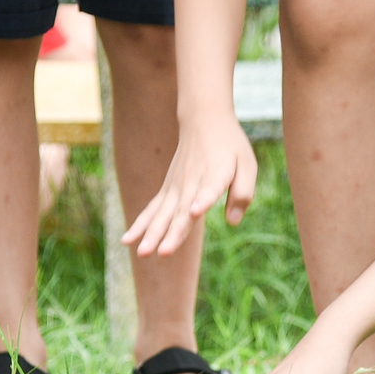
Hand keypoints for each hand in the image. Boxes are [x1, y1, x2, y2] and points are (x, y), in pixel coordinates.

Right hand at [120, 112, 257, 255]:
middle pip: (181, 211)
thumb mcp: (247, 164)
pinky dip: (140, 224)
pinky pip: (152, 210)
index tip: (194, 213)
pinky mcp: (167, 190)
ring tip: (142, 253)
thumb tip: (233, 222)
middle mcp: (192, 183)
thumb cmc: (230, 146)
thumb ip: (243, 193)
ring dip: (152, 234)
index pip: (209, 190)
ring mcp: (176, 187)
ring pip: (163, 214)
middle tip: (162, 253)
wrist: (203, 120)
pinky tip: (127, 241)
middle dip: (172, 233)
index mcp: (215, 175)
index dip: (202, 202)